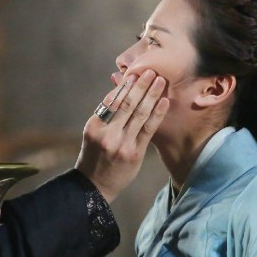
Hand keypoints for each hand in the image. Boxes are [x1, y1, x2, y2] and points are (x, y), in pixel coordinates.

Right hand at [75, 69, 168, 202]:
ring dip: (151, 94)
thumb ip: (106, 115)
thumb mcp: (93, 134)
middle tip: (150, 70)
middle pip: (127, 104)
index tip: (134, 72)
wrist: (94, 186)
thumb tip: (121, 90)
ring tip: (159, 80)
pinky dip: (157, 113)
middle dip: (140, 85)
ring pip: (139, 113)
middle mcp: (107, 133)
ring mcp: (121, 144)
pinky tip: (163, 101)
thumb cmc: (94, 156)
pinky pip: (148, 129)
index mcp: (94, 126)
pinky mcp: (134, 153)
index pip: (112, 100)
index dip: (125, 85)